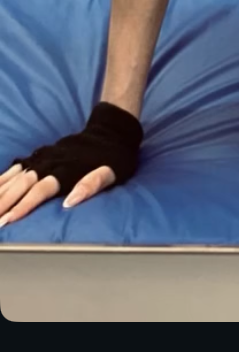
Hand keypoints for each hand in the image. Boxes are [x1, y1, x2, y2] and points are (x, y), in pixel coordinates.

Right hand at [0, 102, 142, 229]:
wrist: (110, 131)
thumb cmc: (113, 156)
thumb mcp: (111, 172)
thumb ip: (91, 185)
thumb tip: (70, 202)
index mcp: (66, 170)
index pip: (40, 190)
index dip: (24, 206)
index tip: (9, 220)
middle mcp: (50, 163)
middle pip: (22, 185)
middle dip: (4, 204)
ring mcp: (43, 158)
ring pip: (15, 177)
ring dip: (0, 193)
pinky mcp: (40, 156)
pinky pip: (16, 168)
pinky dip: (2, 179)